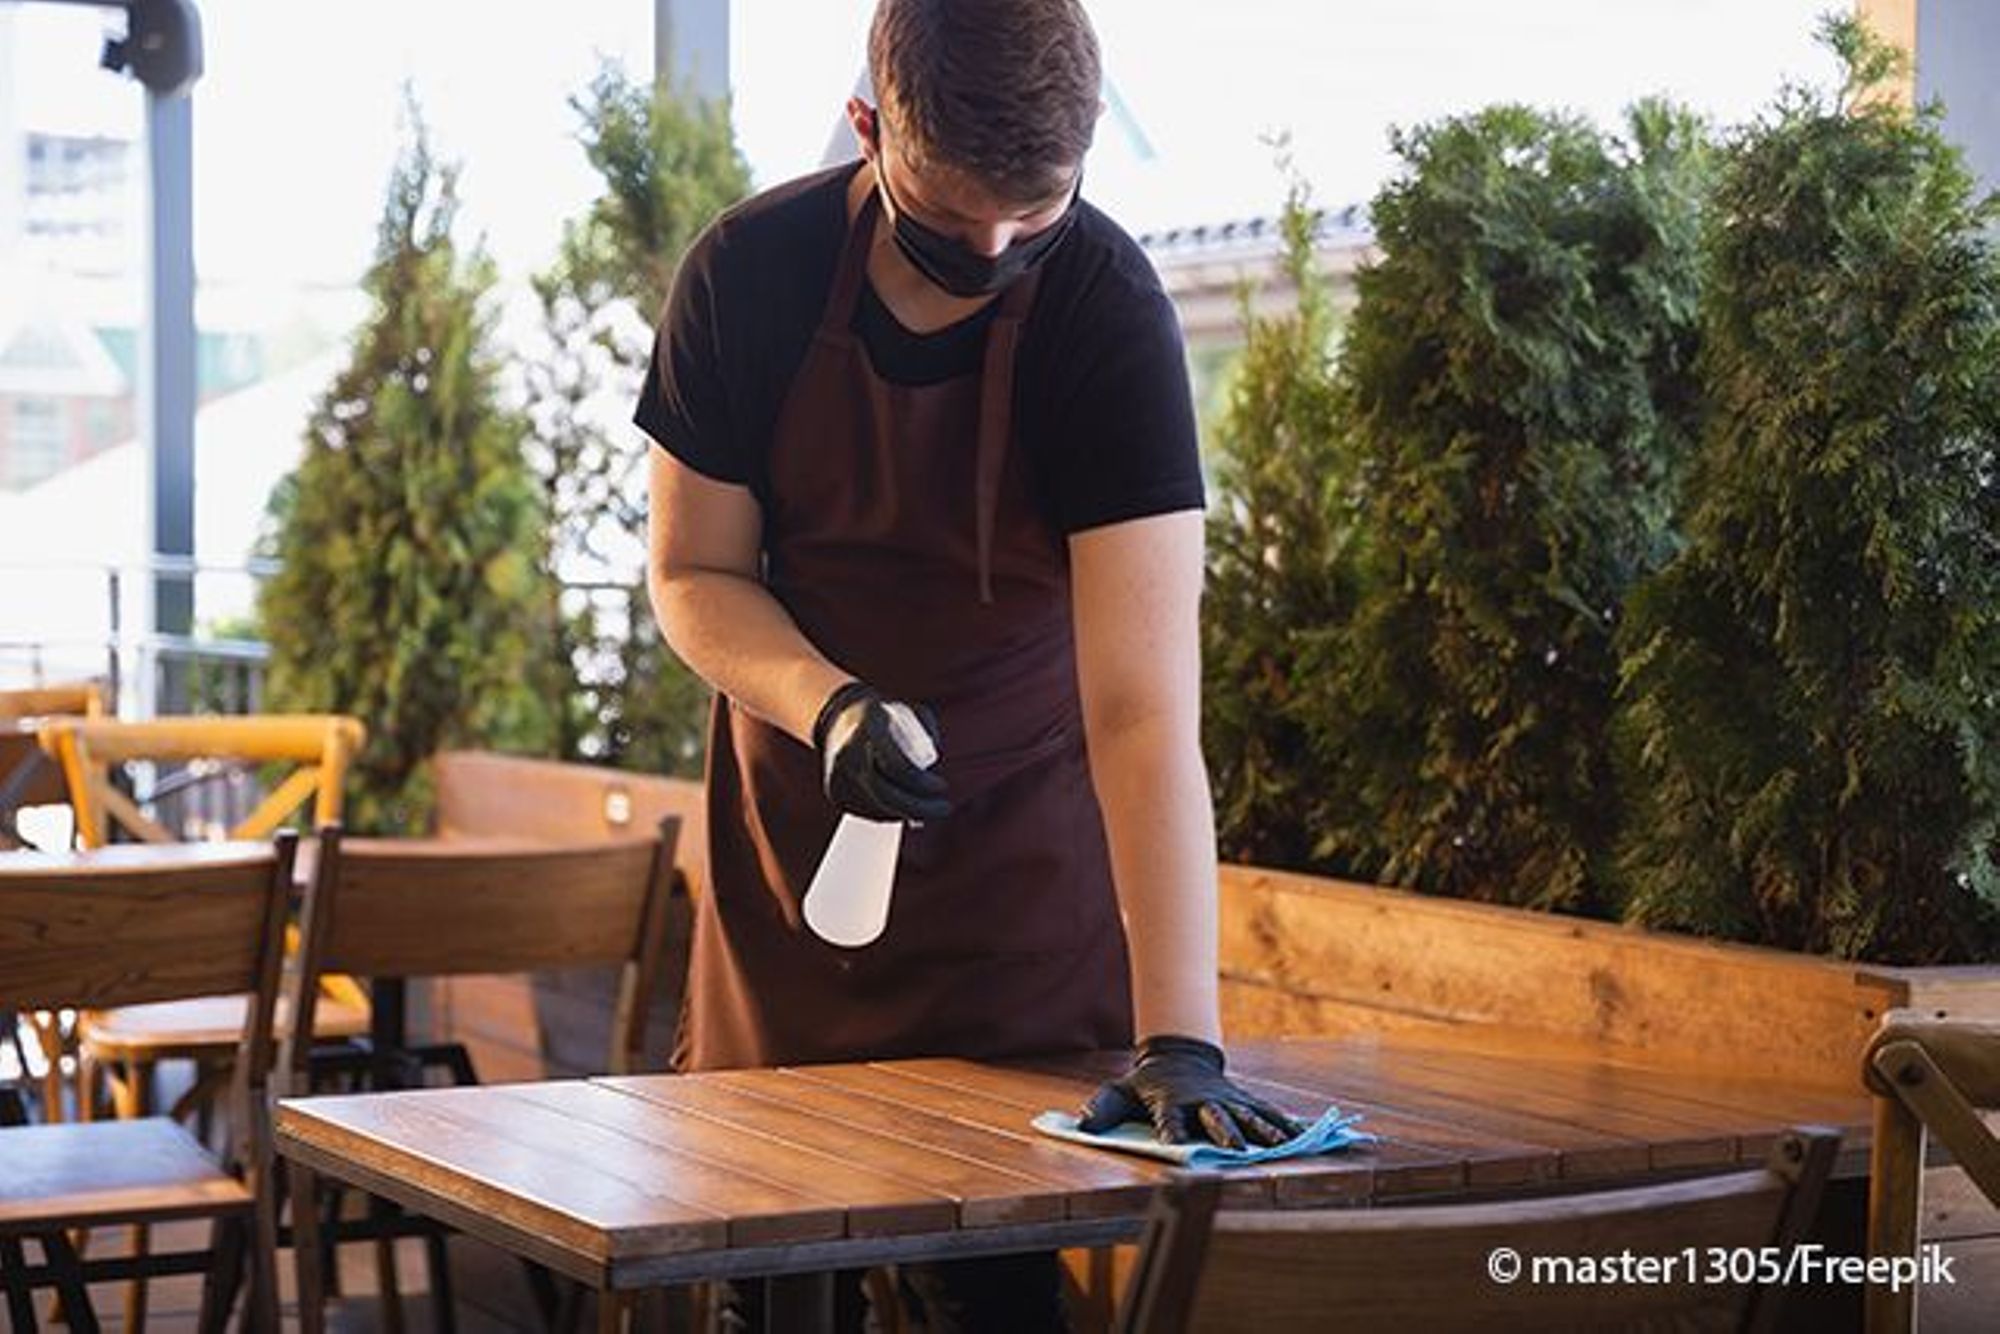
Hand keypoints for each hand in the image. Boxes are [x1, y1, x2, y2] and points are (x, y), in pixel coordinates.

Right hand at [813, 681, 949, 822]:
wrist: (836, 719)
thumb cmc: (882, 716)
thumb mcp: (909, 712)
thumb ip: (927, 732)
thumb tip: (934, 761)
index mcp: (866, 728)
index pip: (896, 766)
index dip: (923, 782)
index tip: (942, 786)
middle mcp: (847, 754)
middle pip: (886, 794)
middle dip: (920, 808)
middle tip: (944, 808)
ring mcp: (838, 776)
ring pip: (878, 808)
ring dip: (907, 813)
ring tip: (927, 807)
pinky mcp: (835, 793)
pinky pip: (866, 813)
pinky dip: (890, 813)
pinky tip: (903, 807)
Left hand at [1078, 1034, 1302, 1147]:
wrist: (1179, 1055)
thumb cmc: (1147, 1083)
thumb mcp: (1120, 1091)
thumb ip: (1101, 1108)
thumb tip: (1079, 1125)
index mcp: (1171, 1102)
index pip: (1170, 1119)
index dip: (1173, 1132)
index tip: (1177, 1148)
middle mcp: (1203, 1101)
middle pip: (1215, 1118)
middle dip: (1226, 1134)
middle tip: (1237, 1150)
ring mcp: (1227, 1100)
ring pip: (1248, 1116)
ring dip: (1264, 1131)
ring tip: (1282, 1146)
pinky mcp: (1244, 1101)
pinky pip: (1267, 1114)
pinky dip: (1285, 1125)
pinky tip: (1304, 1138)